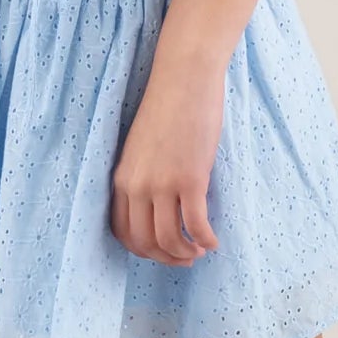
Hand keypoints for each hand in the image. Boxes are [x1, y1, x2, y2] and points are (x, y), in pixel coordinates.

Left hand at [109, 69, 222, 265]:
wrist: (183, 79)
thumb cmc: (167, 108)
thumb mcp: (141, 147)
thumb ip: (142, 176)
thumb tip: (155, 207)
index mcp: (123, 177)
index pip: (123, 232)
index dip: (143, 250)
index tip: (161, 251)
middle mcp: (138, 185)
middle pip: (145, 242)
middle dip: (166, 258)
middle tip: (186, 257)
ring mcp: (163, 184)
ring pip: (169, 240)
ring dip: (186, 253)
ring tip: (200, 250)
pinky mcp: (190, 179)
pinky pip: (196, 226)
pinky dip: (206, 240)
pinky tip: (214, 241)